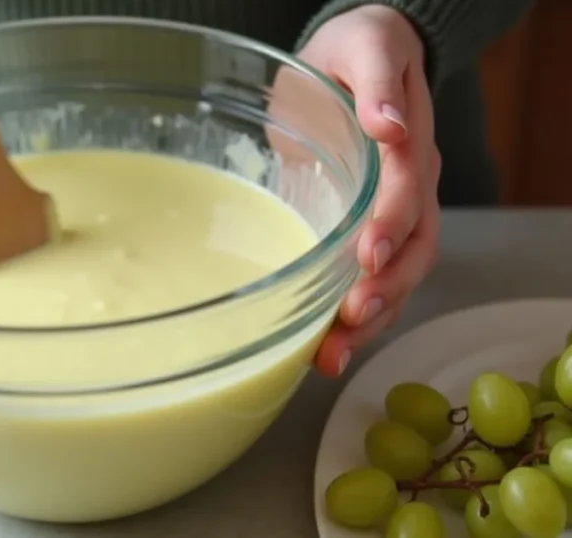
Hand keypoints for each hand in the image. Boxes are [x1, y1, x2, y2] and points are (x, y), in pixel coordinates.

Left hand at [298, 5, 441, 377]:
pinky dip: (353, 318)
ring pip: (398, 278)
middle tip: (351, 321)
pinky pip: (371, 281)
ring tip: (333, 355)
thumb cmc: (355, 50)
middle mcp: (412, 189)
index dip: (392, 225)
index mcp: (410, 147)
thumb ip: (377, 80)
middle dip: (385, 290)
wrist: (352, 60)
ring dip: (370, 319)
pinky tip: (324, 348)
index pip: (410, 193)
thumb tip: (391, 124)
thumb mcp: (366, 46)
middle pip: (414, 250)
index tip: (368, 256)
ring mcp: (394, 215)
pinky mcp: (367, 231)